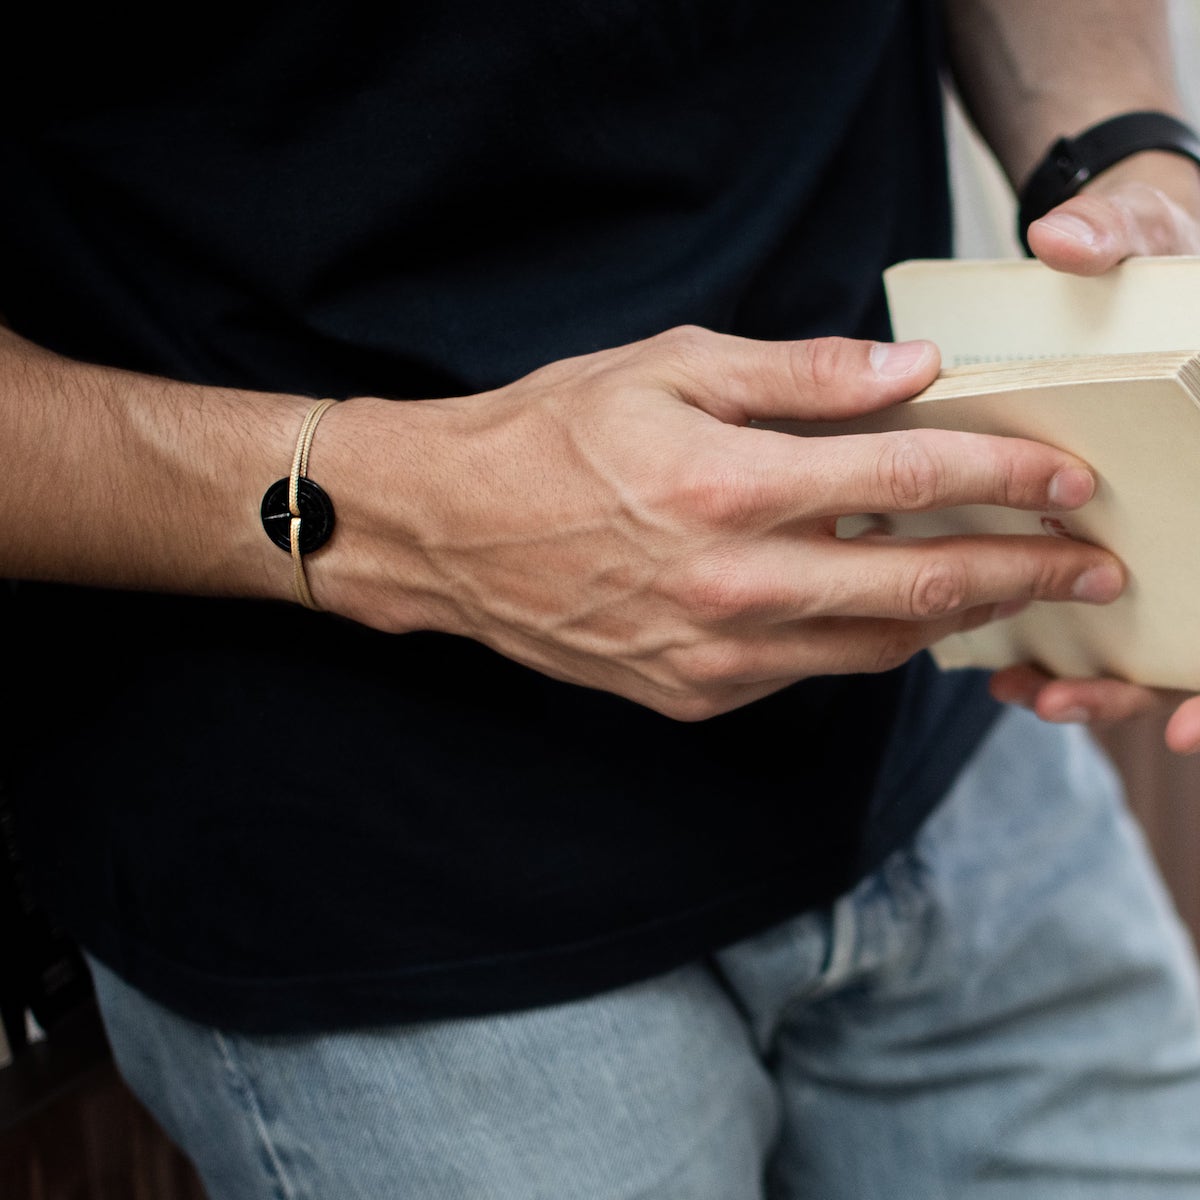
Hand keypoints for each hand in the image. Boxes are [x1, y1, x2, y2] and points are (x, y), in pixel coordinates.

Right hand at [311, 326, 1121, 719]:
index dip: (1005, 477)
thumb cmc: (549, 436)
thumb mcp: (668, 366)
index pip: (908, 481)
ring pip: (874, 647)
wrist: (449, 532)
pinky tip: (879, 607)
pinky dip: (860, 640)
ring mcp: (712, 657)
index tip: (1065, 479)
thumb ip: (799, 373)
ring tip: (1002, 588)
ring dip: (951, 616)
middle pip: (919, 585)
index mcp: (727, 486)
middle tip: (1087, 567)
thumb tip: (908, 373)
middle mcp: (729, 586)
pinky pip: (807, 672)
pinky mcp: (692, 696)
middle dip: (1021, 572)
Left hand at [995, 149, 1199, 750]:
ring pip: (1167, 636)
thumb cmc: (1175, 253)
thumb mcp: (1159, 233)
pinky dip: (1079, 647)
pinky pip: (1116, 609)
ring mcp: (1180, 527)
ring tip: (1032, 689)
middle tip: (1062, 700)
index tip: (1189, 729)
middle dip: (1152, 690)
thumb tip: (1064, 244)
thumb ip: (1125, 236)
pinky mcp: (1126, 527)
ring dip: (1106, 681)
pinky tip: (1020, 662)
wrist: (1164, 256)